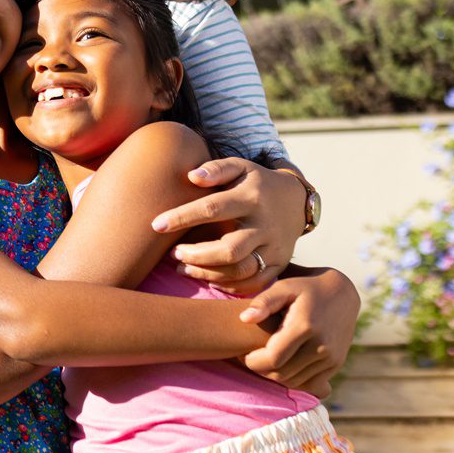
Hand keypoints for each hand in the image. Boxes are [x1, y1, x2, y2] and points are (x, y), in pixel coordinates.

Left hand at [151, 157, 305, 294]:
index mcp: (251, 197)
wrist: (296, 202)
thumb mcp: (241, 167)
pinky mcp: (279, 265)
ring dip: (207, 273)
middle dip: (196, 255)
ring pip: (241, 271)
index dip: (182, 217)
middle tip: (173, 254)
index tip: (156, 225)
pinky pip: (253, 283)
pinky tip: (207, 278)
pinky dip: (228, 285)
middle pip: (229, 249)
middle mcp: (265, 225)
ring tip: (182, 268)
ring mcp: (275, 248)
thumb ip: (216, 169)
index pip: (213, 208)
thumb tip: (191, 176)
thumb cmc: (256, 183)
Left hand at [238, 268, 359, 397]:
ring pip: (295, 381)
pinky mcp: (336, 364)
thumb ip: (263, 302)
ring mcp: (331, 357)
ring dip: (275, 376)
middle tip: (251, 359)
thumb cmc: (304, 287)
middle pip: (282, 373)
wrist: (341, 293)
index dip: (253, 361)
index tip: (243, 354)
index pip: (273, 359)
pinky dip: (293, 380)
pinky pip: (310, 384)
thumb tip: (244, 319)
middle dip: (261, 370)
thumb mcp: (284, 287)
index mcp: (305, 326)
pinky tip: (282, 365)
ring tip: (264, 361)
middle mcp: (321, 346)